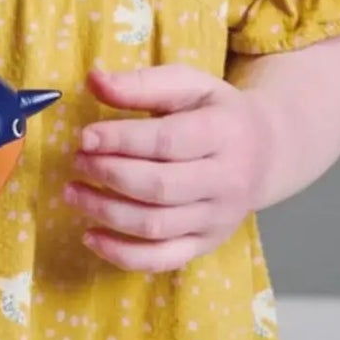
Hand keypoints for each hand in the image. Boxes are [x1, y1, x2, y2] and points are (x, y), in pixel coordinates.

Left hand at [64, 63, 273, 271]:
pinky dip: (121, 254)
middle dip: (110, 175)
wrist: (266, 152)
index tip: (85, 136)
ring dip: (106, 212)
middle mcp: (227, 181)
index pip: (169, 141)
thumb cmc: (216, 112)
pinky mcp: (206, 244)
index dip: (122, 140)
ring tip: (73, 191)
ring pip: (156, 226)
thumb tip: (93, 79)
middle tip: (78, 160)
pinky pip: (161, 260)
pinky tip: (90, 235)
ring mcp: (218, 219)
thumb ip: (142, 83)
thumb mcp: (189, 85)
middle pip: (160, 187)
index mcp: (225, 133)